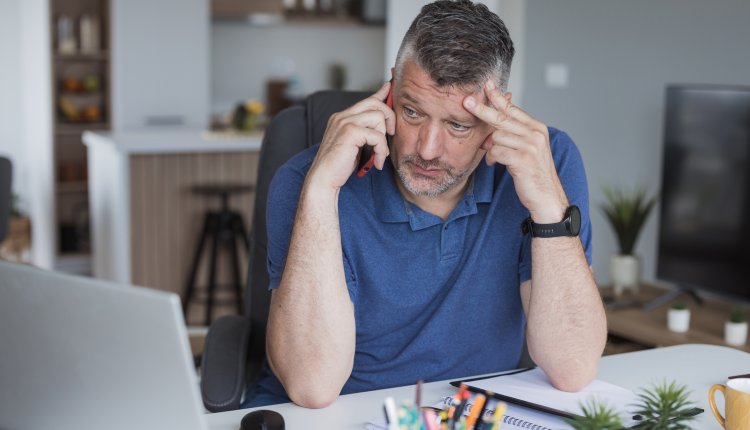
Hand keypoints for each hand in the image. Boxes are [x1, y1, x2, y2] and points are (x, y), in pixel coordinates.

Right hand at [306, 82, 395, 190]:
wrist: (323, 179)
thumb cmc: (338, 166)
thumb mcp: (354, 145)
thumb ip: (364, 132)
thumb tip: (381, 126)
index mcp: (342, 118)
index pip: (366, 100)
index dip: (381, 93)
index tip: (389, 86)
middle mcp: (342, 116)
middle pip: (375, 103)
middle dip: (389, 117)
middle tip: (391, 134)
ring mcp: (345, 122)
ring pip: (379, 118)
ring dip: (384, 140)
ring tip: (379, 155)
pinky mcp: (350, 132)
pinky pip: (377, 136)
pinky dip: (381, 151)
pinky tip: (376, 163)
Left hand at [463, 80, 567, 222]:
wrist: (547, 196)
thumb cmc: (533, 173)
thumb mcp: (527, 148)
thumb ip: (514, 134)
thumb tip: (492, 124)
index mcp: (536, 128)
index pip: (513, 108)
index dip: (498, 97)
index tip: (486, 85)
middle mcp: (535, 133)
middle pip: (502, 117)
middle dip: (482, 110)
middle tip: (467, 101)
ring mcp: (531, 146)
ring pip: (497, 136)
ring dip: (491, 148)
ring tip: (496, 158)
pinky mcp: (523, 159)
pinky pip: (497, 152)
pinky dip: (493, 158)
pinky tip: (496, 164)